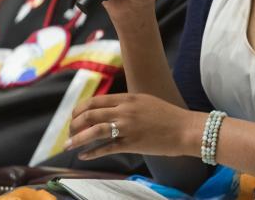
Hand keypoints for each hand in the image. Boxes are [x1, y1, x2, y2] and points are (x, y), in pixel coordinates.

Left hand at [67, 93, 200, 159]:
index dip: (80, 110)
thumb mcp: (145, 102)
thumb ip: (127, 104)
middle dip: (74, 125)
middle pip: (90, 114)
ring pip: (94, 131)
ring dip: (77, 139)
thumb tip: (111, 110)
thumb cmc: (168, 116)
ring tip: (68, 145)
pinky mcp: (132, 143)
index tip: (74, 117)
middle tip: (69, 133)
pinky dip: (92, 153)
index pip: (95, 101)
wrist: (186, 129)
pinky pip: (107, 148)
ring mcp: (128, 127)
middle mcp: (125, 110)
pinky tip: (84, 156)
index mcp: (128, 98)